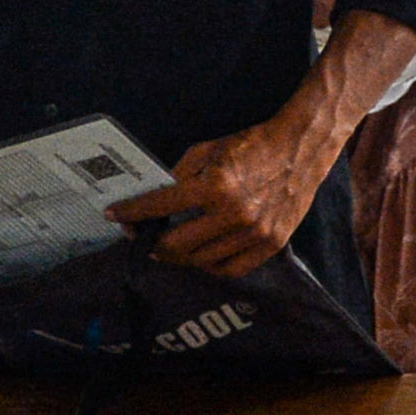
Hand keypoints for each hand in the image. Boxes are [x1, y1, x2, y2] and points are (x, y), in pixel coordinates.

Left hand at [109, 115, 325, 273]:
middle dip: (152, 242)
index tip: (114, 215)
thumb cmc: (252, 145)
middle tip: (143, 238)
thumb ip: (180, 175)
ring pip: (201, 260)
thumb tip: (155, 199)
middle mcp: (234, 212)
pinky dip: (209, 267)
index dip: (132, 213)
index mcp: (216, 184)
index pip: (160, 206)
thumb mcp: (208, 149)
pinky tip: (200, 257)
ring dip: (178, 256)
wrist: (301, 148)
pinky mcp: (271, 243)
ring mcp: (255, 232)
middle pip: (176, 244)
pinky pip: (231, 269)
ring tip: (169, 248)